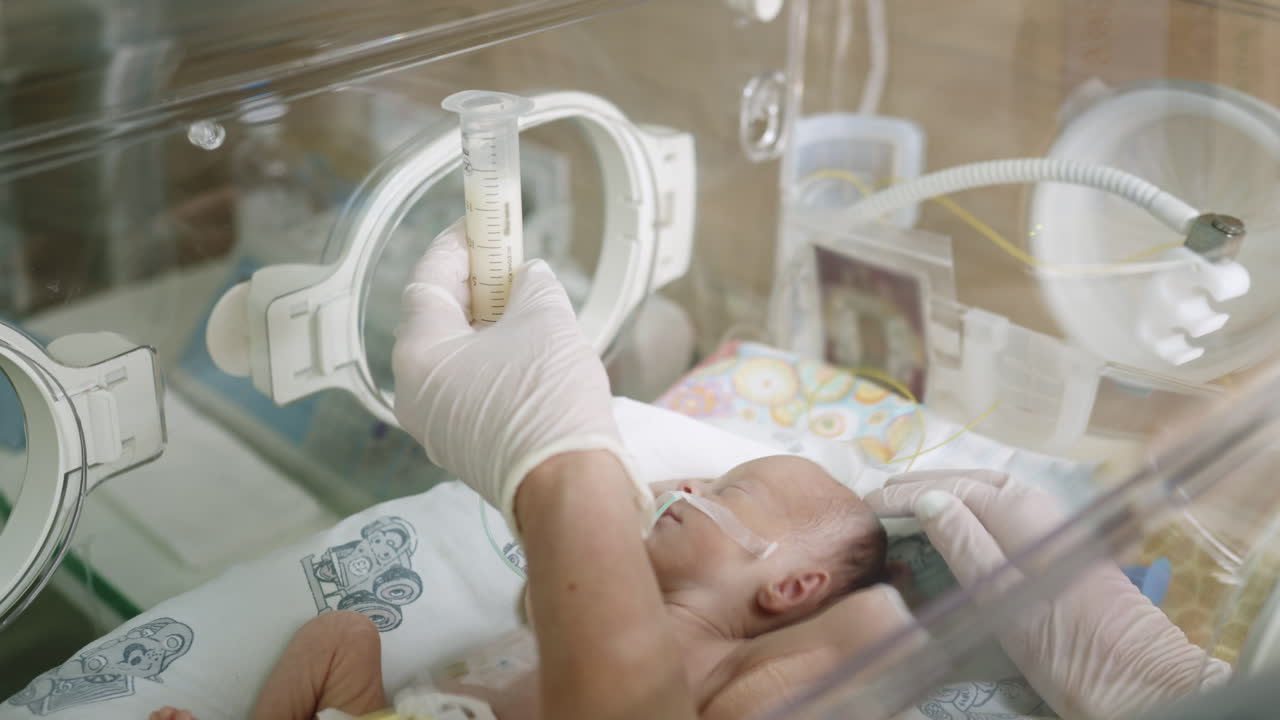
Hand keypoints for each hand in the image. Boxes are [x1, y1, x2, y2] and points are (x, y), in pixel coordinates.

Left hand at [392, 220, 653, 534]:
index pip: (427, 280)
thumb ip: (531, 286)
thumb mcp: (545, 319)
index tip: (480, 222)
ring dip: (488, 327)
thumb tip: (526, 280)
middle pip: (438, 321)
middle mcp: (414, 392)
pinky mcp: (467, 450)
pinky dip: (494, 363)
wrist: (570, 486)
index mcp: (418, 354)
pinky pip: (471, 391)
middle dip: (475, 288)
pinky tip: (531, 353)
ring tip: (528, 305)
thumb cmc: (548, 396)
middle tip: (511, 263)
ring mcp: (438, 427)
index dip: (456, 246)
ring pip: (456, 359)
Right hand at [867, 470, 1230, 719]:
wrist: (1136, 681)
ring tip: (910, 502)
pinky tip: (958, 525)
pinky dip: (972, 509)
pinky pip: (1005, 512)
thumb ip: (964, 543)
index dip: (908, 492)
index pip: (953, 488)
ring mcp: (1053, 528)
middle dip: (926, 483)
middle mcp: (1039, 508)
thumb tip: (927, 500)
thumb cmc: (1064, 643)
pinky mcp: (1061, 551)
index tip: (868, 500)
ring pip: (992, 493)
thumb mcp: (1001, 596)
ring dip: (949, 491)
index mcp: (1021, 512)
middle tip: (882, 493)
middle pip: (974, 481)